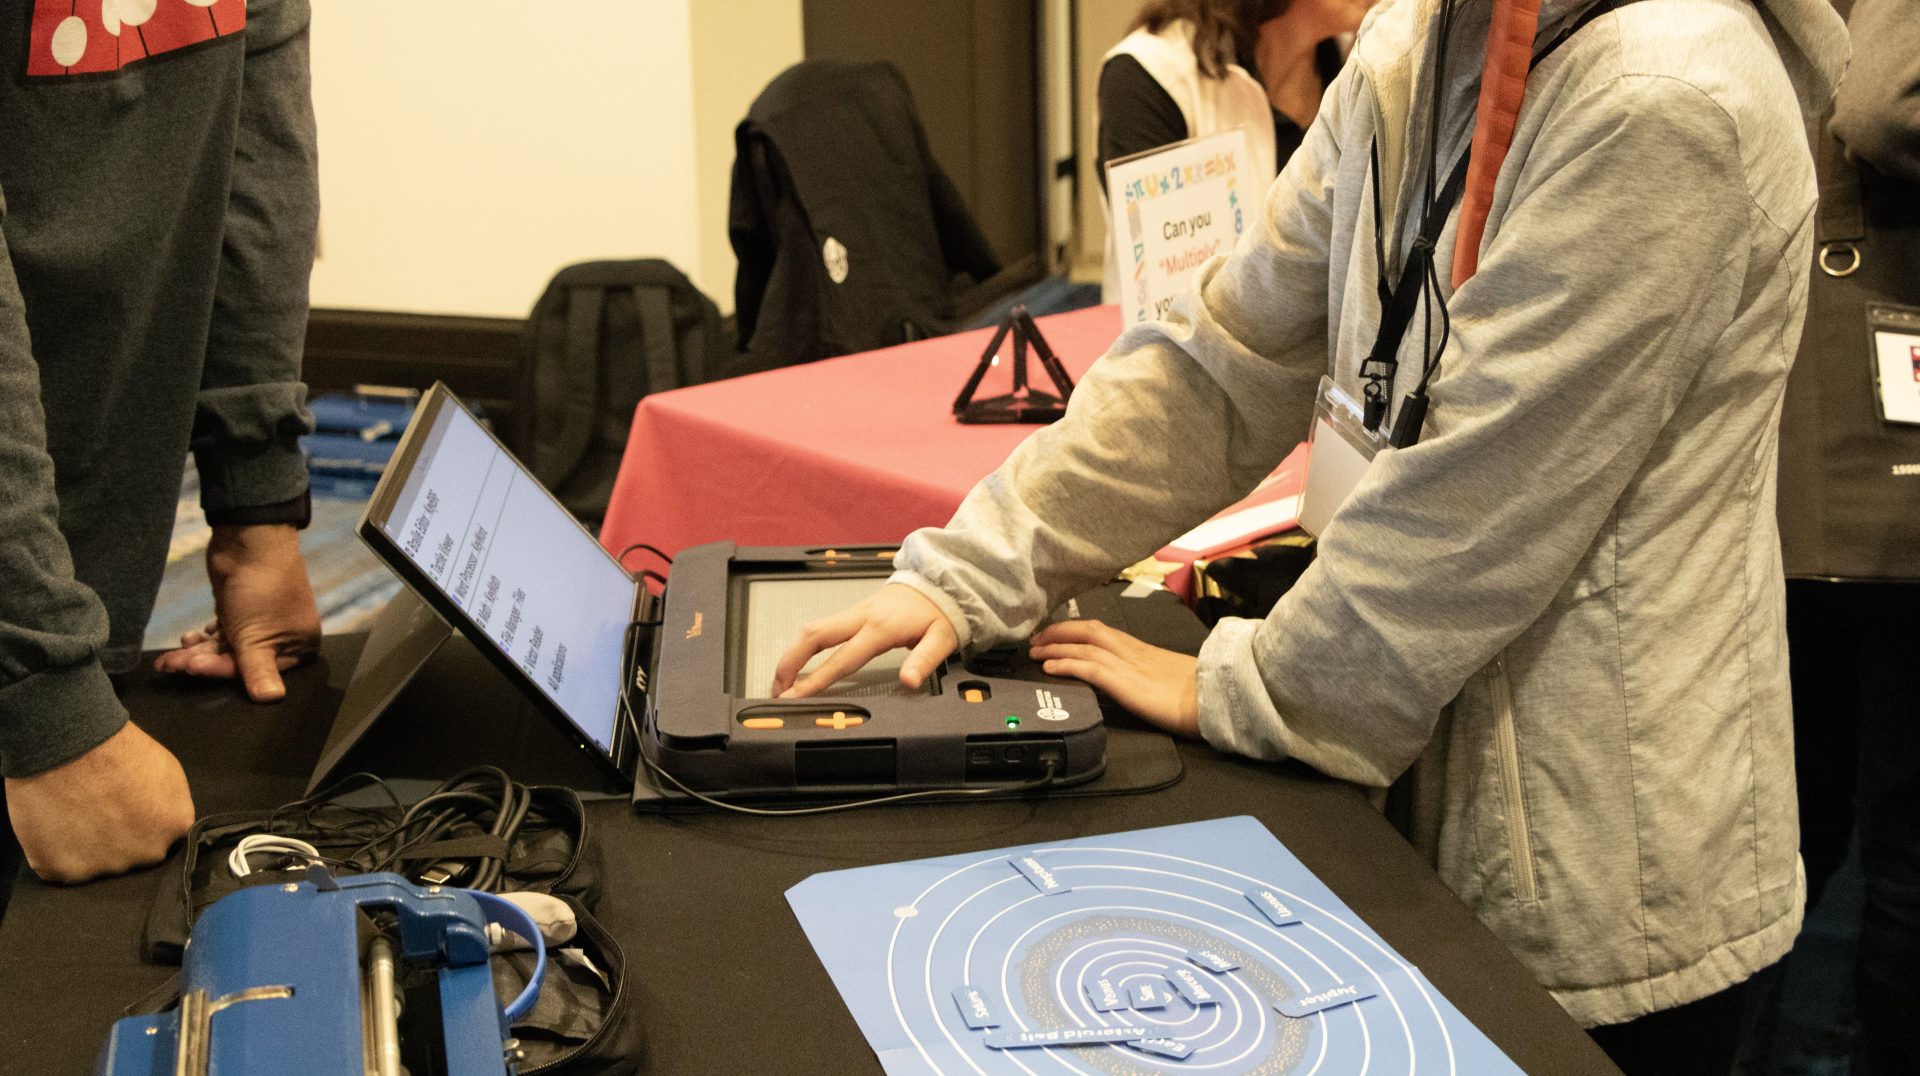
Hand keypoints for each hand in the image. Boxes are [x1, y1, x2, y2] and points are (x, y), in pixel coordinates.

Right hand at [5, 721, 194, 883]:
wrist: (68, 745)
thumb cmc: (118, 749)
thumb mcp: (167, 772)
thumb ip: (168, 805)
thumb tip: (160, 823)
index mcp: (174, 828)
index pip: (163, 840)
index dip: (142, 828)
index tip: (126, 815)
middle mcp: (146, 855)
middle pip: (132, 858)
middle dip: (118, 842)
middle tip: (97, 814)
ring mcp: (106, 868)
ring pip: (96, 866)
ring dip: (86, 849)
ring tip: (73, 816)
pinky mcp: (65, 872)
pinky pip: (61, 869)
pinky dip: (56, 853)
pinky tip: (54, 827)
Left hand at [153, 523, 319, 700]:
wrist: (248, 540)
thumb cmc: (260, 589)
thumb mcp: (256, 635)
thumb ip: (258, 669)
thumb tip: (271, 700)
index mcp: (299, 645)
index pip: (258, 672)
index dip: (221, 671)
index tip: (190, 668)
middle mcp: (284, 638)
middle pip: (240, 661)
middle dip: (204, 662)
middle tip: (171, 663)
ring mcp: (263, 624)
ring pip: (228, 649)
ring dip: (200, 652)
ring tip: (174, 651)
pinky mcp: (243, 612)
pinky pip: (224, 635)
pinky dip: (206, 639)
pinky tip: (188, 639)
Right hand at [772, 583, 957, 697]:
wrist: (939, 580)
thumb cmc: (941, 611)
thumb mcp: (942, 638)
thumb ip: (924, 661)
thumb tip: (908, 682)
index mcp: (881, 627)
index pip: (842, 659)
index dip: (816, 679)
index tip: (796, 697)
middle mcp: (861, 616)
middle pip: (813, 635)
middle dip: (789, 663)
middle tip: (777, 691)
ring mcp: (855, 611)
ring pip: (812, 629)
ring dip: (792, 654)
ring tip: (782, 682)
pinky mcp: (854, 611)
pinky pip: (822, 627)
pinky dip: (804, 646)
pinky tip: (800, 663)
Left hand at [1030, 620, 1200, 735]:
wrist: (1215, 698)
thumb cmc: (1199, 693)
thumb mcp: (1167, 677)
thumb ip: (1147, 674)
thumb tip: (1134, 681)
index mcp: (1141, 648)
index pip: (1101, 630)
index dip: (1074, 630)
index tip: (1056, 634)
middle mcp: (1131, 650)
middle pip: (1087, 630)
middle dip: (1058, 632)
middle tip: (1035, 639)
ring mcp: (1127, 664)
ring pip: (1082, 645)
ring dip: (1054, 646)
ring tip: (1034, 651)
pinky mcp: (1124, 682)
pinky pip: (1088, 667)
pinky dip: (1065, 664)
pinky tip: (1048, 667)